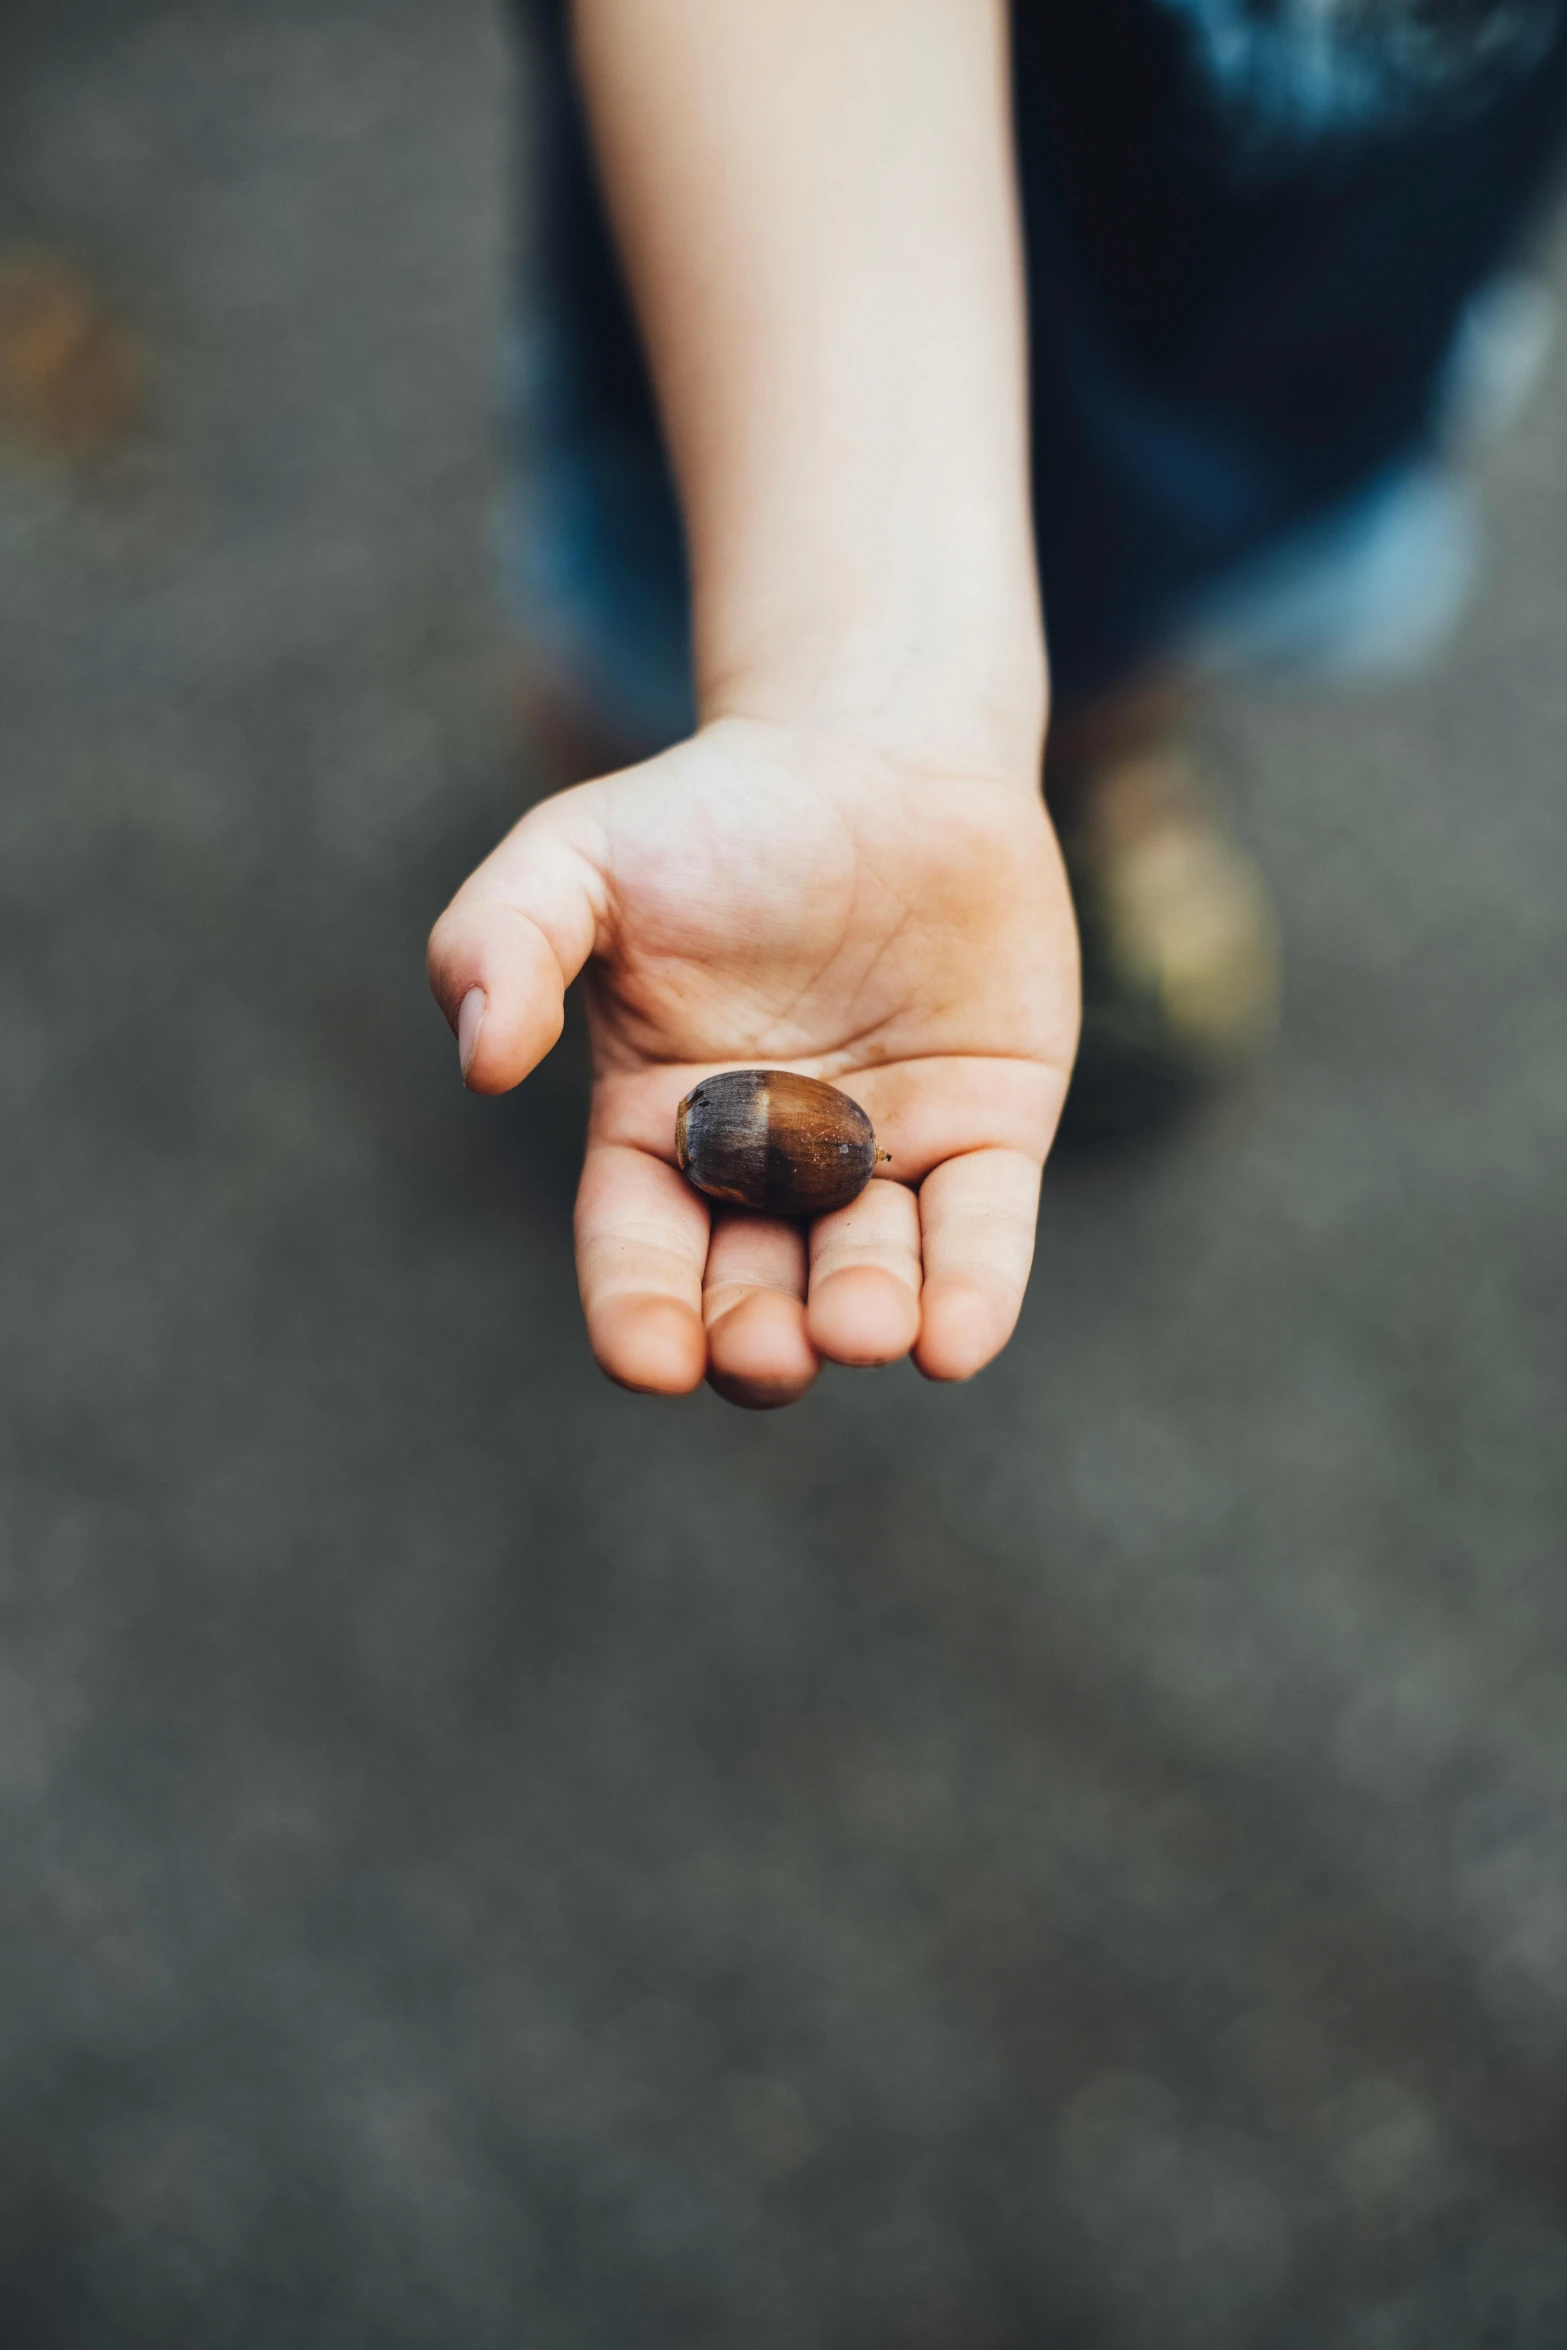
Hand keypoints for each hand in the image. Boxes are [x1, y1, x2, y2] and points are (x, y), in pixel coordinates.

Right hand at [428, 716, 1077, 1407]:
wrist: (880, 751)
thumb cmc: (711, 813)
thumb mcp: (575, 857)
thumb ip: (501, 942)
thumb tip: (481, 1062)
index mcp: (660, 1131)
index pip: (640, 1249)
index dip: (640, 1314)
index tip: (650, 1361)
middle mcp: (771, 1168)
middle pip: (756, 1288)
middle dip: (758, 1336)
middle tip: (769, 1347)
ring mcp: (885, 1156)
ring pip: (871, 1270)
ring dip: (863, 1316)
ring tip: (863, 1328)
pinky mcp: (989, 1132)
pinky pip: (982, 1228)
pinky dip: (973, 1291)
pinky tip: (955, 1342)